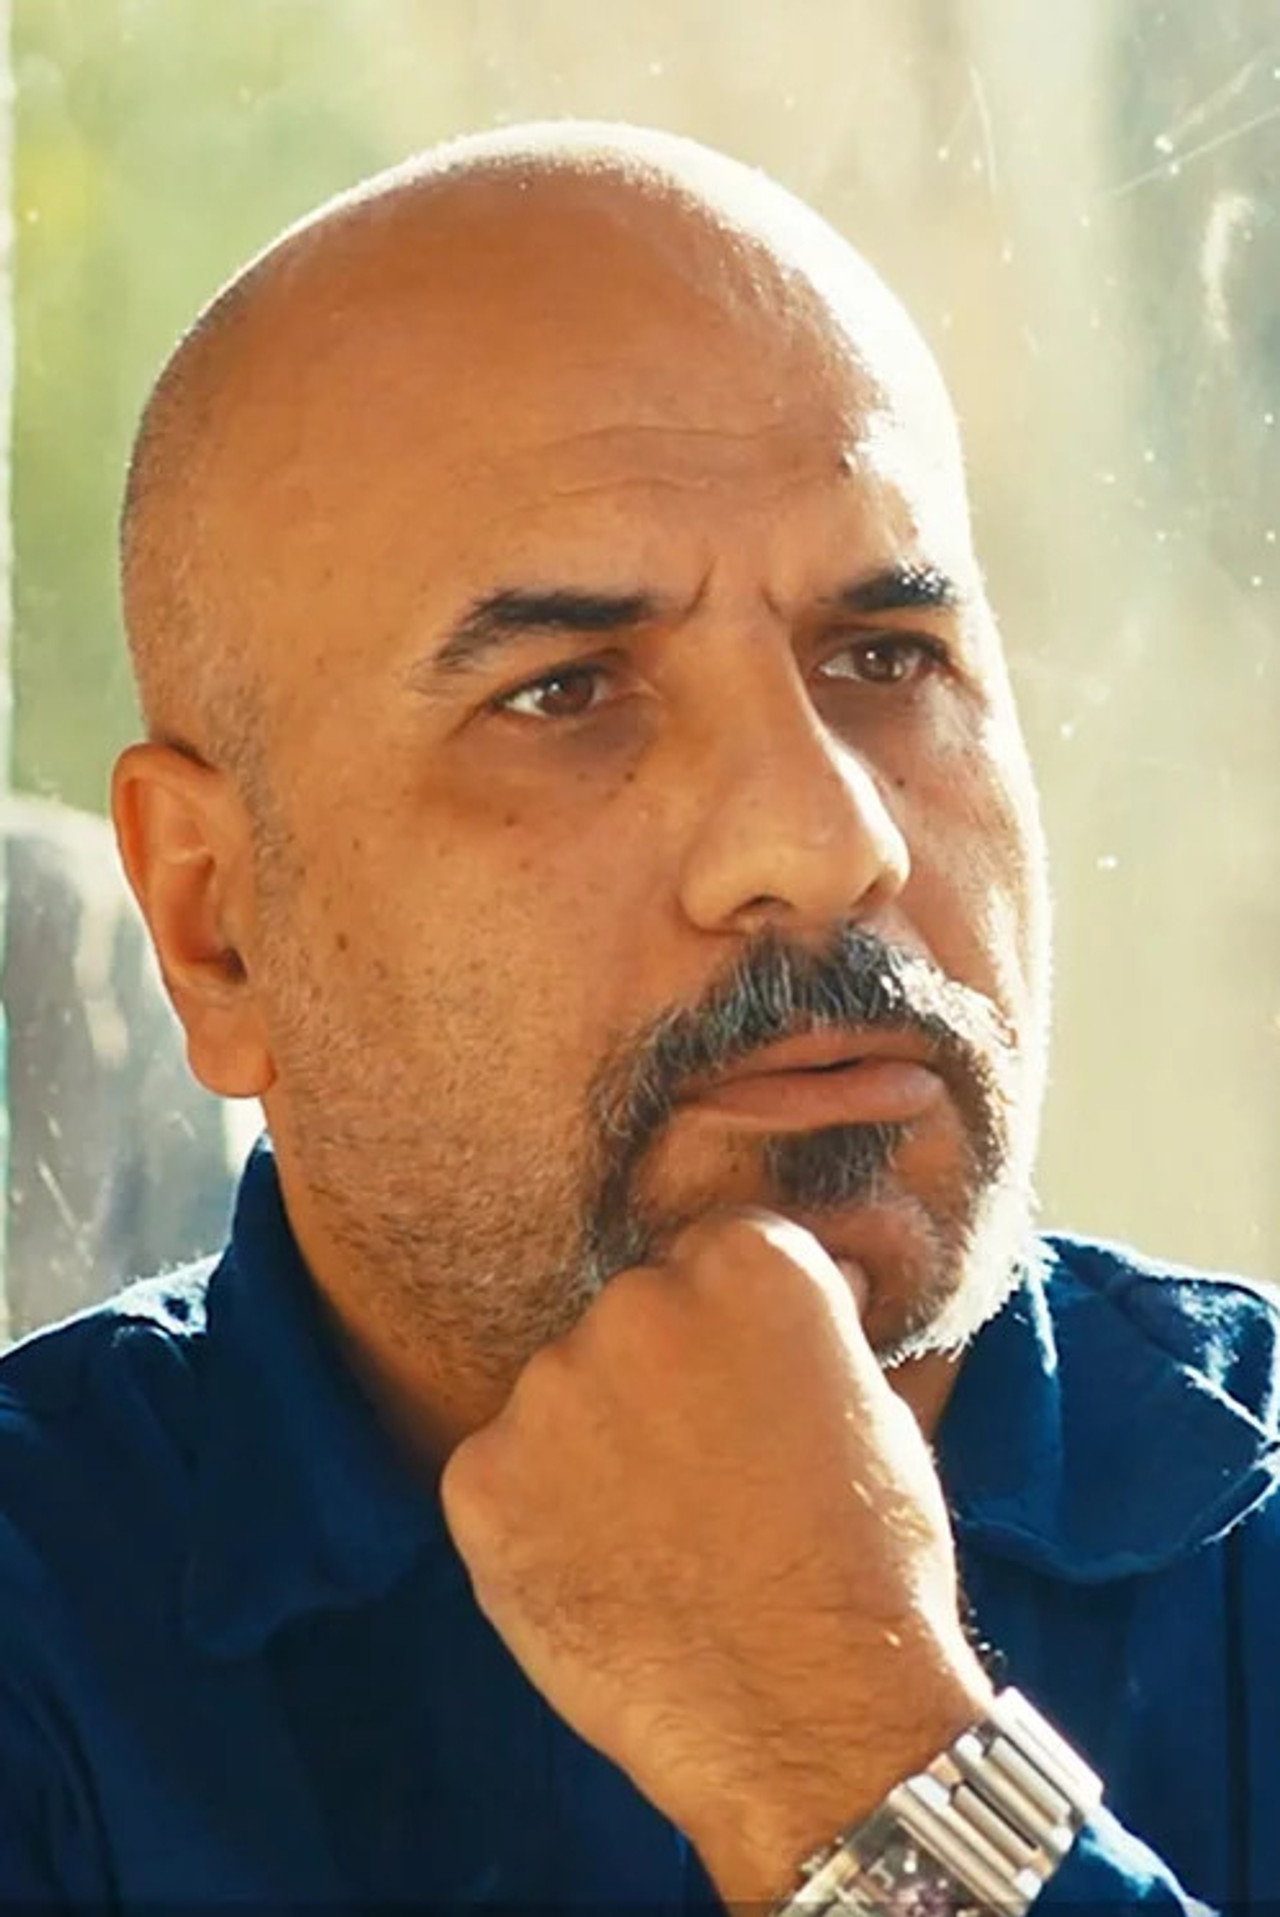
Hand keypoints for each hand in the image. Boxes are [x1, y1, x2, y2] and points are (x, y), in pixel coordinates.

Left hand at [438, 1209, 992, 1907]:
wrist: (811, 1720)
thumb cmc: (870, 1570)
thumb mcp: (878, 1412)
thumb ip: (816, 1331)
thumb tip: (827, 1277)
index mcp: (748, 1264)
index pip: (710, 1255)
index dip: (728, 1333)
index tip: (744, 1394)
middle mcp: (637, 1302)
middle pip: (630, 1318)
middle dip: (656, 1382)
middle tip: (703, 1481)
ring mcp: (549, 1391)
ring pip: (561, 1399)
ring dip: (592, 1450)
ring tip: (658, 1545)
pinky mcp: (480, 1480)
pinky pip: (499, 1476)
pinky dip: (533, 1520)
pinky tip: (601, 1578)